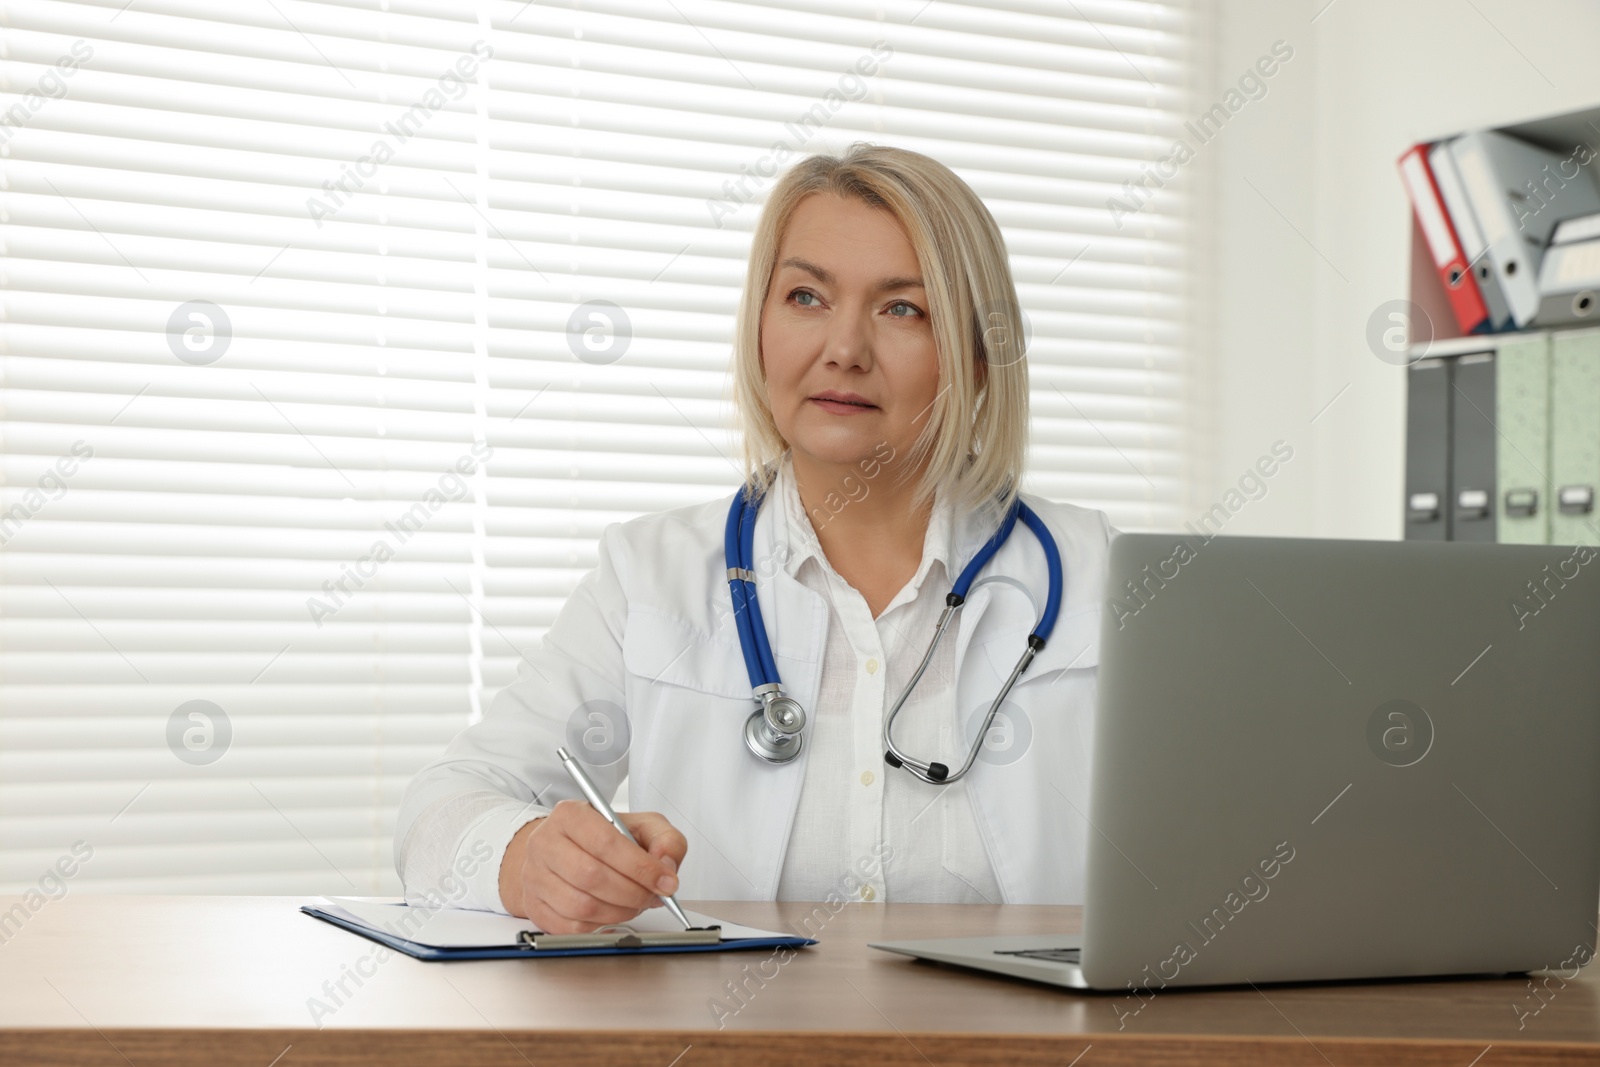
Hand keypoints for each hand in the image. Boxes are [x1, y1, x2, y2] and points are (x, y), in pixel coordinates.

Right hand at [498, 799, 688, 932]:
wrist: (565, 850)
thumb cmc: (603, 838)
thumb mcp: (641, 826)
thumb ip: (665, 839)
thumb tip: (666, 866)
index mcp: (570, 815)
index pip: (606, 843)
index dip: (640, 867)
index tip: (665, 882)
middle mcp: (545, 843)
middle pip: (591, 877)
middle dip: (632, 893)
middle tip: (652, 897)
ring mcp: (535, 875)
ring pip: (581, 906)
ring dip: (618, 912)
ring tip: (634, 904)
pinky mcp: (533, 904)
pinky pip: (569, 927)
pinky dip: (599, 926)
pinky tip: (612, 913)